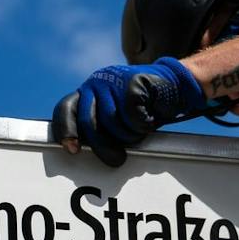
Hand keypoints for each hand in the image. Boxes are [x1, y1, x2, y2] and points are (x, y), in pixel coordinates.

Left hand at [50, 57, 204, 166]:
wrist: (173, 86)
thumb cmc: (142, 109)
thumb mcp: (115, 118)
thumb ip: (98, 128)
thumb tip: (80, 150)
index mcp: (87, 93)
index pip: (65, 109)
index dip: (66, 130)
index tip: (72, 150)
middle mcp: (96, 83)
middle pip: (88, 121)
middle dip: (102, 145)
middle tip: (117, 159)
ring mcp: (113, 80)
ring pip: (111, 121)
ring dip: (128, 134)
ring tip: (138, 131)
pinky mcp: (132, 81)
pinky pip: (131, 115)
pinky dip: (142, 124)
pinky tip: (149, 117)